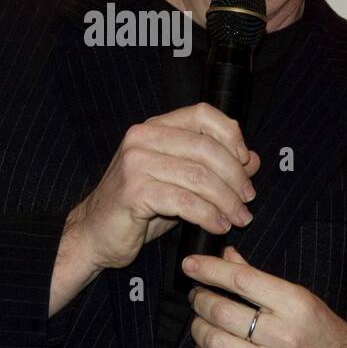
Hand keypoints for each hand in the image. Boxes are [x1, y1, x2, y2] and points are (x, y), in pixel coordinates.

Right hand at [66, 103, 261, 271]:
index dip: (231, 135)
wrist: (93, 234)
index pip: (202, 113)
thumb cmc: (137, 207)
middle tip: (247, 199)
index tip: (246, 162)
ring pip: (199, 176)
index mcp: (154, 128)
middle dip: (235, 176)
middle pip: (206, 147)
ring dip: (226, 201)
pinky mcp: (134, 191)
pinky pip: (185, 201)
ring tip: (238, 218)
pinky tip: (218, 227)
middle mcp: (142, 138)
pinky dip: (208, 216)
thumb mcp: (178, 181)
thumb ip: (211, 167)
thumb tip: (252, 159)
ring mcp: (136, 163)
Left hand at [184, 245, 346, 347]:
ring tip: (201, 319)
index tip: (189, 264)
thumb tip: (226, 256)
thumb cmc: (326, 335)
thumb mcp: (303, 300)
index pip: (242, 281)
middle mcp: (284, 338)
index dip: (209, 269)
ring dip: (198, 328)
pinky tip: (208, 346)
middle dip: (200, 299)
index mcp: (297, 306)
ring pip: (213, 344)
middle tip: (198, 294)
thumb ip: (260, 279)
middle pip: (221, 313)